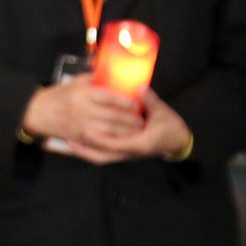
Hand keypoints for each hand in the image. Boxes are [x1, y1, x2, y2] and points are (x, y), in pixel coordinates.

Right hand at [22, 74, 144, 145]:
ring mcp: (83, 125)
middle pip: (114, 116)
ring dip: (126, 131)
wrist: (38, 112)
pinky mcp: (80, 136)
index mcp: (84, 94)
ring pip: (111, 130)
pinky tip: (124, 138)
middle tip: (143, 118)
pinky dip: (115, 139)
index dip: (127, 102)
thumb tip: (106, 70)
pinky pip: (102, 139)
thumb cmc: (56, 96)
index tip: (138, 102)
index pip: (111, 98)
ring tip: (138, 129)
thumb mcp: (72, 82)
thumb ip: (91, 77)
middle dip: (131, 119)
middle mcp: (85, 110)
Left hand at [70, 86, 192, 163]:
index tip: (85, 130)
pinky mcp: (123, 152)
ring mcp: (125, 154)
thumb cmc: (170, 127)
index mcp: (139, 144)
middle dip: (84, 149)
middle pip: (102, 156)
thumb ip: (151, 101)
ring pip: (100, 157)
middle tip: (68, 139)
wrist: (177, 142)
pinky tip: (80, 142)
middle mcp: (129, 152)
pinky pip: (103, 154)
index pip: (115, 144)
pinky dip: (91, 150)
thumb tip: (141, 88)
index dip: (99, 138)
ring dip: (85, 151)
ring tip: (68, 142)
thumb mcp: (163, 113)